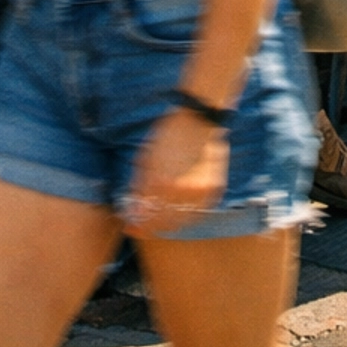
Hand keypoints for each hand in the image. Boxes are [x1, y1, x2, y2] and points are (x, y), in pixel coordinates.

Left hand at [124, 109, 229, 236]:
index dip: (137, 226)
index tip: (132, 228)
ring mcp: (201, 192)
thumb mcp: (146, 158)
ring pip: (182, 222)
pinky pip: (198, 212)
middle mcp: (182, 191)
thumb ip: (139, 187)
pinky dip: (188, 213)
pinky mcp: (214, 190)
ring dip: (170, 221)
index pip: (146, 218)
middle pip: (163, 224)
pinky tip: (181, 205)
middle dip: (152, 224)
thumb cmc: (169, 134)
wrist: (198, 118)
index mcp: (161, 183)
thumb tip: (135, 211)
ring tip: (164, 213)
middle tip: (147, 220)